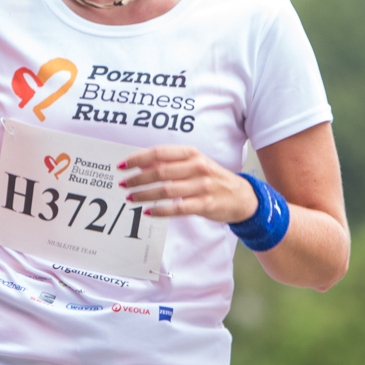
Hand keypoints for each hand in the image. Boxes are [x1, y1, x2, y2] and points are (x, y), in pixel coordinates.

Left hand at [120, 145, 259, 222]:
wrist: (241, 196)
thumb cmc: (212, 178)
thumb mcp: (194, 164)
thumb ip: (171, 162)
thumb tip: (142, 164)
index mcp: (192, 153)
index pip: (159, 153)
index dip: (138, 159)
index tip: (123, 166)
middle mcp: (197, 167)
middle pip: (160, 171)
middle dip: (137, 179)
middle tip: (123, 184)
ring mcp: (202, 186)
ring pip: (166, 190)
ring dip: (145, 195)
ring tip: (131, 198)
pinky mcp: (205, 204)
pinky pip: (178, 208)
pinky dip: (160, 210)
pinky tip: (148, 212)